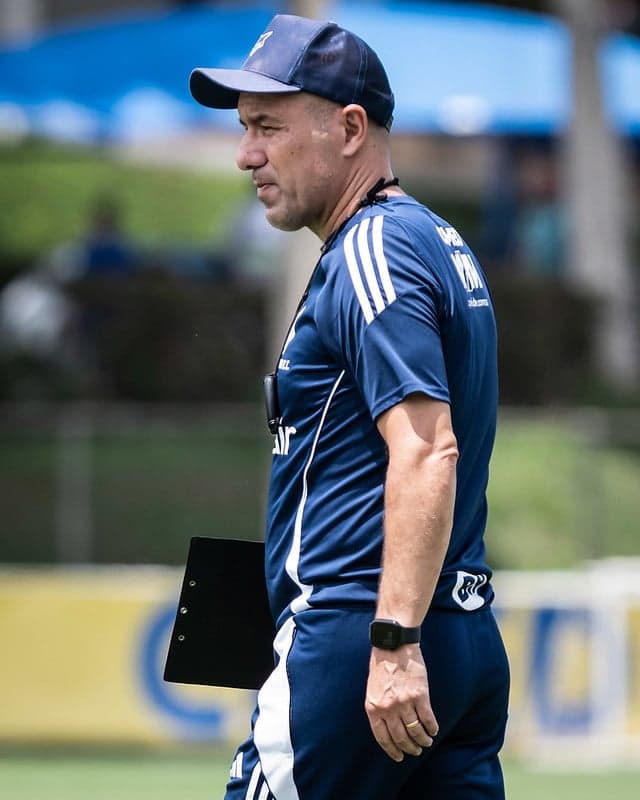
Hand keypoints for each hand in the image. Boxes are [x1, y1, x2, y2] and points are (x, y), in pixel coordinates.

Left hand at [365, 644, 438, 761]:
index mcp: (373, 707)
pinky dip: (432, 728)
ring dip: (422, 740)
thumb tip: (387, 727)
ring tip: (426, 742)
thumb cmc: (382, 665)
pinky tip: (433, 730)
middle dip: (409, 748)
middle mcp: (388, 708)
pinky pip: (428, 719)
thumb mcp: (373, 689)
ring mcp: (405, 703)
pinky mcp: (420, 696)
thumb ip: (378, 707)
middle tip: (416, 751)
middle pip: (401, 738)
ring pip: (415, 732)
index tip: (399, 757)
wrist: (394, 645)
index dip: (392, 750)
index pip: (382, 738)